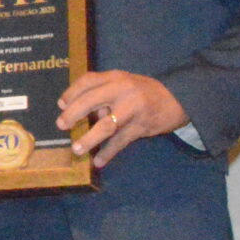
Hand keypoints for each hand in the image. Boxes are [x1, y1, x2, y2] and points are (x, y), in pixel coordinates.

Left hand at [55, 71, 188, 167]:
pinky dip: (108, 153)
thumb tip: (83, 113)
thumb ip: (104, 94)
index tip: (60, 104)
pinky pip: (121, 142)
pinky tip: (98, 162)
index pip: (88, 80)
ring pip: (106, 125)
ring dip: (89, 139)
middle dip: (73, 114)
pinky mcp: (142, 126)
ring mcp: (133, 108)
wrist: (179, 99)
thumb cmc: (144, 92)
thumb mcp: (125, 84)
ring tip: (76, 149)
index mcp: (116, 77)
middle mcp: (123, 90)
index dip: (72, 92)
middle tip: (62, 125)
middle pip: (91, 101)